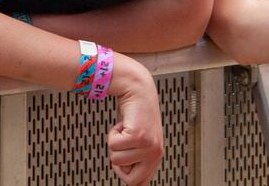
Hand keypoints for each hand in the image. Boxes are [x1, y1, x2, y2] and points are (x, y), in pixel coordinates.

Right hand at [107, 56, 162, 185]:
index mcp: (156, 157)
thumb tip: (133, 184)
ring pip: (117, 160)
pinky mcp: (138, 136)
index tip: (123, 172)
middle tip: (123, 146)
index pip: (141, 183)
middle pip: (129, 180)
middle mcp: (155, 154)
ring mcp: (148, 146)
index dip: (127, 177)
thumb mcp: (141, 142)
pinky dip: (112, 133)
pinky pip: (113, 145)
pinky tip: (123, 124)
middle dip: (119, 164)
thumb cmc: (137, 115)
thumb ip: (138, 160)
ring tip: (125, 130)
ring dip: (115, 143)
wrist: (139, 91)